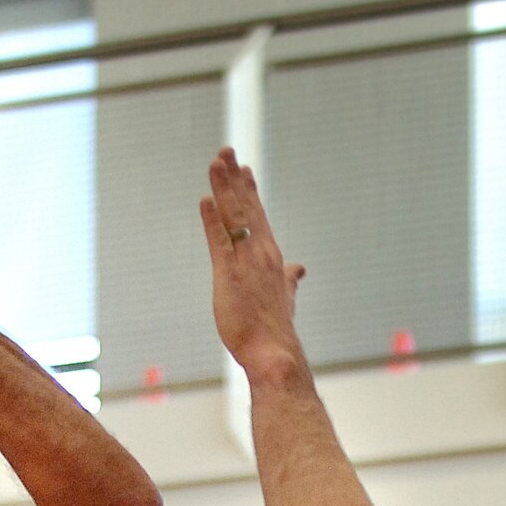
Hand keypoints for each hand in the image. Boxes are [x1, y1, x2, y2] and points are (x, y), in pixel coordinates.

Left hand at [200, 148, 305, 378]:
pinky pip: (220, 241)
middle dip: (235, 179)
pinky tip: (206, 200)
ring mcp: (246, 262)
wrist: (275, 353)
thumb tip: (299, 269)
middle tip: (226, 152)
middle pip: (246, 208)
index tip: (243, 169)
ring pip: (234, 217)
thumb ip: (289, 280)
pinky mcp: (230, 275)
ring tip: (216, 163)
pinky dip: (212, 220)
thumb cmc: (276, 331)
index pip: (258, 217)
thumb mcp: (285, 299)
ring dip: (224, 188)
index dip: (249, 192)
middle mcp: (261, 254)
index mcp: (272, 258)